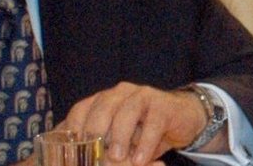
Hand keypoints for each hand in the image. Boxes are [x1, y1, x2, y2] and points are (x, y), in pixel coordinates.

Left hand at [61, 82, 209, 164]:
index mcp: (104, 99)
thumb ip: (104, 145)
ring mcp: (141, 96)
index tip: (69, 147)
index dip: (73, 126)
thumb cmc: (145, 130)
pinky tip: (141, 159)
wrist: (184, 118)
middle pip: (102, 106)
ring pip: (127, 111)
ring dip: (120, 135)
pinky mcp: (163, 105)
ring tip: (116, 157)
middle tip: (91, 152)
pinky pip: (153, 122)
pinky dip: (146, 142)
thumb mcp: (121, 139)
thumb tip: (79, 160)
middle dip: (95, 129)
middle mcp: (120, 93)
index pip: (82, 107)